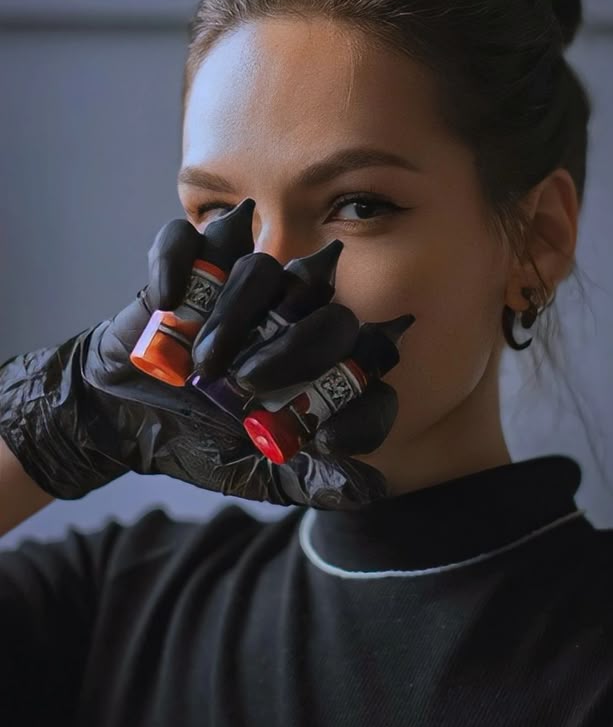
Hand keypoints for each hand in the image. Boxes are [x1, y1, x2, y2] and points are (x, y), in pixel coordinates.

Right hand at [0, 200, 411, 508]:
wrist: (126, 423)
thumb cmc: (202, 440)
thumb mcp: (257, 475)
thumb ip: (312, 480)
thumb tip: (370, 487)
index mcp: (320, 360)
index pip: (371, 356)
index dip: (360, 394)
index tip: (326, 439)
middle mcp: (291, 314)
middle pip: (329, 307)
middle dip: (298, 347)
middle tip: (248, 385)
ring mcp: (239, 283)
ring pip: (264, 268)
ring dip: (237, 313)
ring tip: (203, 364)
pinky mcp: (185, 262)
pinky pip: (191, 239)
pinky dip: (180, 262)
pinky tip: (166, 301)